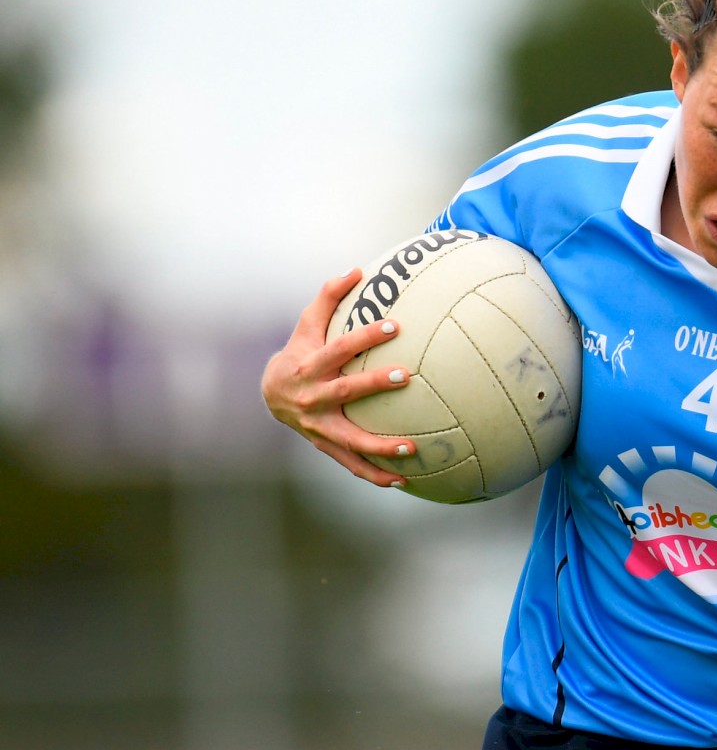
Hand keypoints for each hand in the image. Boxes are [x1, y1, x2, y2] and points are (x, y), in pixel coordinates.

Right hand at [261, 269, 415, 485]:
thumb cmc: (299, 354)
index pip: (340, 348)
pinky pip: (352, 464)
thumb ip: (328, 297)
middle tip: (407, 376)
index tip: (394, 325)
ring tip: (412, 448)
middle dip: (374, 384)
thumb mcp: (306, 326)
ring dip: (380, 446)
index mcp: (309, 366)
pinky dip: (375, 475)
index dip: (365, 336)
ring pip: (350, 440)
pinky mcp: (326, 446)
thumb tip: (357, 268)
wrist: (272, 396)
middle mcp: (312, 398)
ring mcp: (318, 427)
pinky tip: (405, 480)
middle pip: (345, 391)